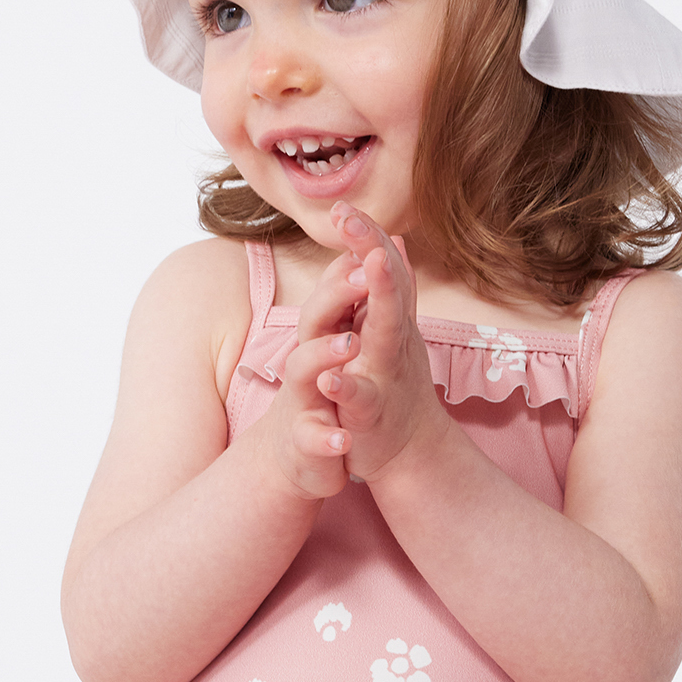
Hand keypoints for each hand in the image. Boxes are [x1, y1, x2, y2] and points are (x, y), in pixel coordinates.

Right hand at [252, 243, 365, 501]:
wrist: (302, 458)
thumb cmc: (328, 395)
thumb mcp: (347, 342)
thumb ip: (358, 297)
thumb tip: (379, 244)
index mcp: (326, 335)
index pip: (336, 287)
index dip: (348, 256)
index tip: (362, 223)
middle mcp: (309, 360)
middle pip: (315, 317)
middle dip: (338, 293)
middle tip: (364, 268)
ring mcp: (304, 400)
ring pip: (305, 372)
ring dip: (325, 355)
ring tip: (349, 344)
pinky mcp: (306, 442)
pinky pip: (313, 438)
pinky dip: (326, 437)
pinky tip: (342, 438)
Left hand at [300, 205, 449, 484]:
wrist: (409, 451)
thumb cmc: (393, 384)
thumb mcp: (391, 331)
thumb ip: (390, 286)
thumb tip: (392, 239)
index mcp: (391, 319)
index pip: (383, 268)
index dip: (366, 236)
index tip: (342, 206)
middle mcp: (393, 339)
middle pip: (389, 287)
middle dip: (372, 250)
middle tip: (350, 217)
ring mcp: (386, 373)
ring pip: (384, 333)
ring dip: (379, 298)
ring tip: (367, 266)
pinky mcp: (372, 412)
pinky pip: (360, 395)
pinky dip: (347, 384)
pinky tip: (331, 375)